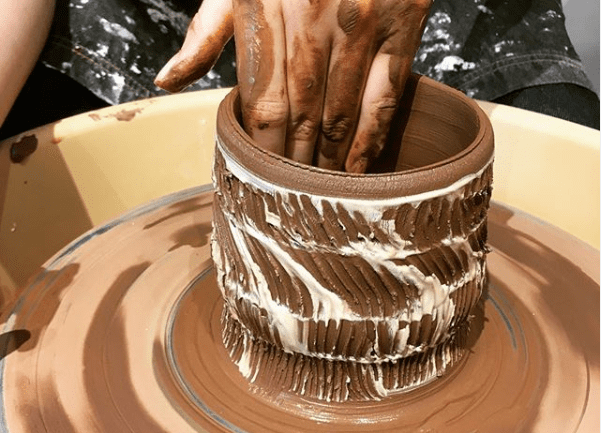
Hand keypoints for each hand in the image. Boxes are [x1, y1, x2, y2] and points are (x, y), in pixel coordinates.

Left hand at [155, 0, 430, 172]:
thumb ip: (204, 33)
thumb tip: (166, 79)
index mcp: (268, 20)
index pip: (263, 108)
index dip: (264, 154)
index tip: (263, 186)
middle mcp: (315, 29)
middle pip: (302, 121)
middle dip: (297, 169)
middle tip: (294, 206)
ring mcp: (361, 30)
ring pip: (342, 117)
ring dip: (331, 164)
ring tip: (324, 197)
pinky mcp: (401, 27)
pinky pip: (386, 98)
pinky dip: (372, 139)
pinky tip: (359, 168)